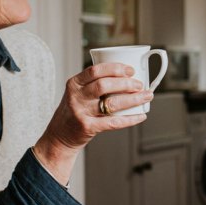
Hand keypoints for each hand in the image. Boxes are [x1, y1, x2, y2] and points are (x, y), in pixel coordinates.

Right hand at [33, 62, 151, 182]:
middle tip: (140, 84)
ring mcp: (81, 112)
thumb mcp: (77, 93)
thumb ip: (95, 85)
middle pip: (104, 85)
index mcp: (74, 84)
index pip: (95, 70)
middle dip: (126, 83)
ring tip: (146, 96)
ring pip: (111, 103)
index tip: (130, 70)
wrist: (59, 136)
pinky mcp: (87, 127)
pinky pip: (113, 123)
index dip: (115, 68)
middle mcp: (76, 97)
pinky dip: (130, 119)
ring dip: (133, 99)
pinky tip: (141, 116)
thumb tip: (128, 77)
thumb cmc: (74, 112)